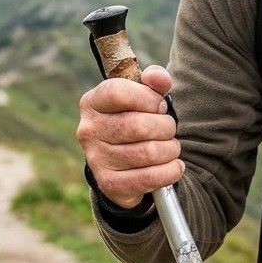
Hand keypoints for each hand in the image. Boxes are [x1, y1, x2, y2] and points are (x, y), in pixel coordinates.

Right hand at [76, 65, 182, 208]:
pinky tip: (173, 166)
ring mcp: (96, 159)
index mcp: (92, 102)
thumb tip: (159, 79)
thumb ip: (154, 81)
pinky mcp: (109, 183)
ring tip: (171, 147)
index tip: (160, 105)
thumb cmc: (135, 120)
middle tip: (169, 130)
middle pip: (139, 126)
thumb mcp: (143, 96)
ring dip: (170, 149)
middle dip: (166, 127)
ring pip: (148, 152)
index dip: (148, 98)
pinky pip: (149, 178)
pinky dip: (170, 171)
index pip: (118, 92)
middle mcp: (88, 130)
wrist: (122, 164)